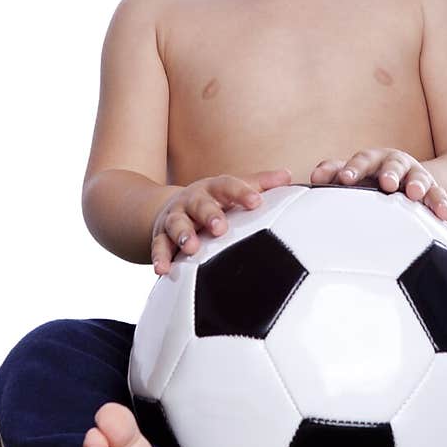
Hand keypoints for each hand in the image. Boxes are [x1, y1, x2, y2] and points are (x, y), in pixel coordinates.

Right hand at [151, 167, 291, 274]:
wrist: (172, 206)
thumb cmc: (212, 200)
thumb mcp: (232, 189)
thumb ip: (259, 184)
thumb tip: (288, 176)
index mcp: (213, 188)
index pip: (228, 186)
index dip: (241, 193)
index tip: (256, 202)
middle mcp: (192, 200)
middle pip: (200, 204)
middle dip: (209, 215)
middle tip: (220, 227)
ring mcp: (175, 217)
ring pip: (176, 224)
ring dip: (182, 235)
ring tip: (191, 247)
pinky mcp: (161, 235)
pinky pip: (158, 246)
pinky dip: (160, 257)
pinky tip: (163, 270)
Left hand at [310, 149, 446, 221]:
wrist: (403, 181)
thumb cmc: (369, 181)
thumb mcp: (353, 177)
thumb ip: (333, 176)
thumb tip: (312, 180)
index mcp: (370, 161)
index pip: (360, 161)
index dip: (353, 169)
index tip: (345, 179)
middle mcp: (393, 164)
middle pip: (391, 164)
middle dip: (388, 173)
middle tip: (386, 183)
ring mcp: (414, 175)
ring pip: (417, 177)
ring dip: (416, 185)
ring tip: (415, 195)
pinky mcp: (432, 189)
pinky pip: (439, 196)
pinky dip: (441, 204)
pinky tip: (444, 214)